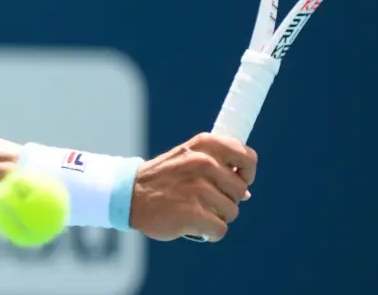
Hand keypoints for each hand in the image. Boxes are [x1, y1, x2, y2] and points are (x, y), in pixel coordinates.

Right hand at [128, 133, 256, 241]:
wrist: (129, 194)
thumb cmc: (163, 177)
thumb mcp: (188, 155)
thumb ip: (217, 164)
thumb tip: (248, 191)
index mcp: (206, 145)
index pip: (248, 158)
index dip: (246, 173)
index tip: (235, 180)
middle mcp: (204, 162)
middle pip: (241, 190)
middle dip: (227, 199)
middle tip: (205, 199)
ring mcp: (198, 188)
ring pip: (232, 212)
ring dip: (217, 216)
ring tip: (196, 211)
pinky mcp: (193, 214)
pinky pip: (220, 229)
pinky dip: (209, 233)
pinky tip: (195, 227)